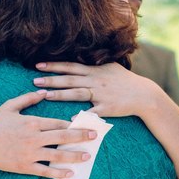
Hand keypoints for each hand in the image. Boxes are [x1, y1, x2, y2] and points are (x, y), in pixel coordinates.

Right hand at [0, 91, 95, 178]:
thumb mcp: (9, 107)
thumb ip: (27, 99)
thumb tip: (42, 91)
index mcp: (31, 122)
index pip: (57, 123)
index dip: (72, 124)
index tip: (84, 124)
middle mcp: (34, 138)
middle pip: (63, 137)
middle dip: (81, 136)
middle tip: (94, 136)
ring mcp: (30, 153)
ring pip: (58, 155)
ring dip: (75, 155)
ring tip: (88, 156)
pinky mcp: (25, 166)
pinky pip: (46, 170)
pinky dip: (59, 172)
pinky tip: (70, 173)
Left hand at [34, 62, 163, 117]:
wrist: (144, 95)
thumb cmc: (125, 82)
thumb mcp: (110, 67)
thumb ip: (94, 65)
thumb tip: (79, 60)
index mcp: (95, 71)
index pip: (70, 66)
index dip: (54, 66)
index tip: (37, 65)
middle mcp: (96, 80)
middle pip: (70, 79)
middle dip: (51, 79)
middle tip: (34, 81)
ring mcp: (101, 94)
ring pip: (78, 93)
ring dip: (61, 94)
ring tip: (46, 96)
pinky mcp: (108, 107)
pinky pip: (93, 111)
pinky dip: (83, 114)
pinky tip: (71, 118)